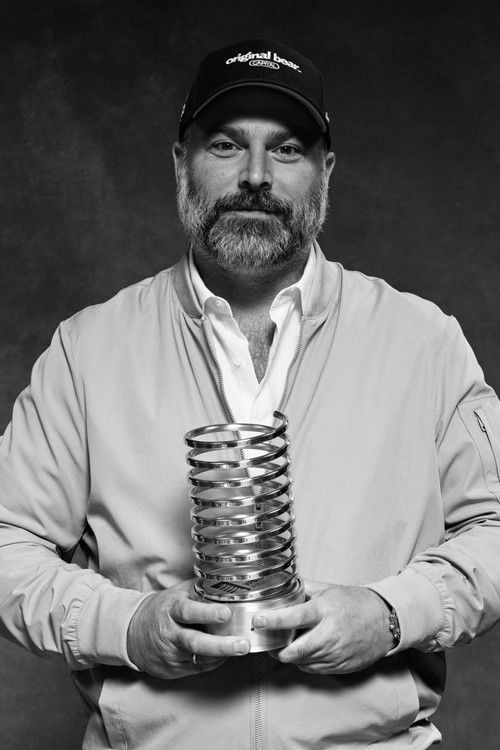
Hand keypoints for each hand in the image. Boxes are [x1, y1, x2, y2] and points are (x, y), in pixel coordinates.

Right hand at [127, 580, 249, 678]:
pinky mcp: (172, 669)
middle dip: (221, 645)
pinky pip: (198, 668)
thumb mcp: (176, 593)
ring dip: (222, 655)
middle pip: (195, 642)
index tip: (226, 613)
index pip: (188, 612)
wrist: (131, 632)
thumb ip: (199, 588)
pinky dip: (214, 662)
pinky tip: (225, 655)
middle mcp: (169, 633)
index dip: (207, 613)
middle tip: (242, 644)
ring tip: (241, 649)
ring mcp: (170, 654)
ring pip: (199, 658)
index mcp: (170, 610)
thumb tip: (225, 579)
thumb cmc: (161, 609)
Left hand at [252, 579, 394, 674]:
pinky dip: (304, 661)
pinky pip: (313, 669)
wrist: (385, 621)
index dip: (273, 620)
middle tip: (267, 640)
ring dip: (289, 655)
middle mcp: (329, 635)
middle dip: (276, 649)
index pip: (294, 617)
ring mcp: (335, 654)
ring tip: (286, 643)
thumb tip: (283, 583)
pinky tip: (305, 650)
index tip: (258, 620)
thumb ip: (305, 588)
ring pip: (301, 662)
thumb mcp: (330, 589)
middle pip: (293, 650)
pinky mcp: (339, 667)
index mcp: (325, 611)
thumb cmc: (356, 603)